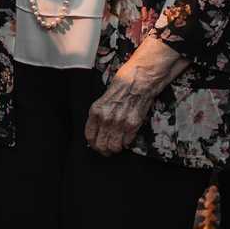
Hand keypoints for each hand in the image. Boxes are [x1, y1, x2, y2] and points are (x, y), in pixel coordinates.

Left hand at [84, 39, 186, 156]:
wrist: (140, 79)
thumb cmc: (123, 83)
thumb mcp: (104, 97)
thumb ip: (100, 113)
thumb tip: (98, 127)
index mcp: (96, 111)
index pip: (89, 136)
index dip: (93, 143)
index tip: (96, 144)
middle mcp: (106, 119)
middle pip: (100, 145)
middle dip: (104, 149)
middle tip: (108, 149)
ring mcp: (119, 123)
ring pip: (114, 147)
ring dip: (116, 148)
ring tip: (118, 144)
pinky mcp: (133, 125)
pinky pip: (127, 142)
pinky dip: (127, 142)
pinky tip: (128, 136)